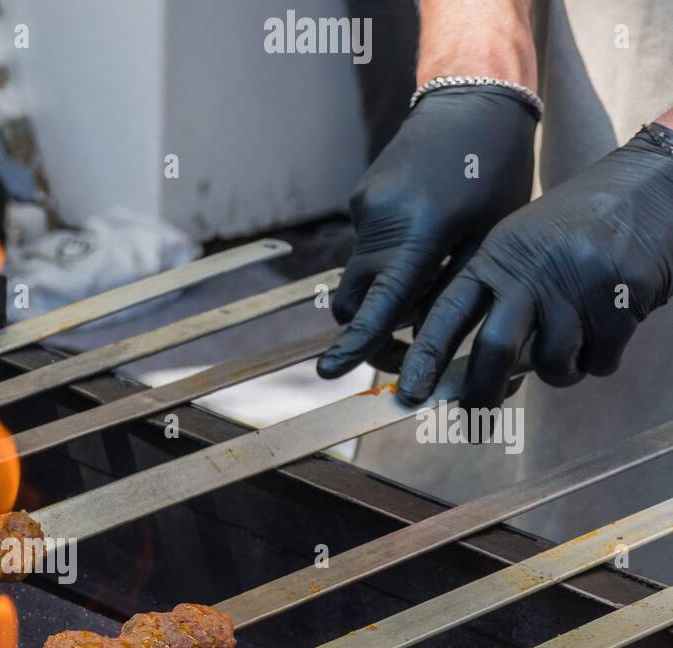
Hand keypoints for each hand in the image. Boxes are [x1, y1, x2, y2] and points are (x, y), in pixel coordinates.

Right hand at [317, 86, 537, 378]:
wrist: (471, 100)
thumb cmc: (495, 170)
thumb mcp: (488, 237)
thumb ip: (450, 292)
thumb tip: (422, 343)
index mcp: (419, 231)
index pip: (378, 304)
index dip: (356, 343)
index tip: (329, 371)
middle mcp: (381, 221)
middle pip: (354, 301)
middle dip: (371, 333)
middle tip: (403, 352)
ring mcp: (365, 208)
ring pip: (359, 275)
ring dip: (381, 294)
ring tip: (423, 287)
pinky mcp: (361, 199)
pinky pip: (365, 246)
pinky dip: (388, 259)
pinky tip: (423, 236)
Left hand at [397, 126, 672, 406]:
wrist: (654, 183)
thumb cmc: (581, 226)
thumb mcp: (525, 245)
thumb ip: (500, 300)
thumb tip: (482, 378)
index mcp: (498, 256)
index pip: (448, 312)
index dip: (426, 357)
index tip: (409, 393)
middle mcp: (531, 270)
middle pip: (494, 350)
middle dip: (482, 393)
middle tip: (477, 420)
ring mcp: (577, 284)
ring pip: (551, 365)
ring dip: (560, 372)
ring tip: (573, 346)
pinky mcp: (621, 299)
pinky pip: (599, 361)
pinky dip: (601, 361)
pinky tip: (610, 331)